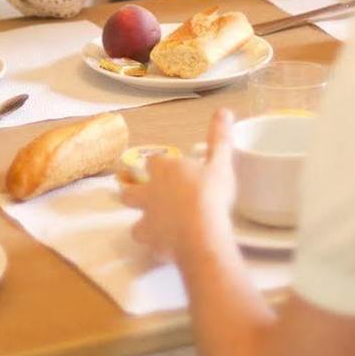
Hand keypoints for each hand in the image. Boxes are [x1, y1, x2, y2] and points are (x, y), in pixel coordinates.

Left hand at [132, 109, 235, 261]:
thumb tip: (224, 111)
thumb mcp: (221, 163)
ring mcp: (147, 216)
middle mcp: (150, 191)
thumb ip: (220, 138)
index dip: (161, 165)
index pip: (154, 161)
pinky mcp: (151, 240)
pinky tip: (166, 244)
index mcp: (165, 169)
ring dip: (141, 216)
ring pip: (134, 217)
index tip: (172, 169)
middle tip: (151, 193)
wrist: (202, 234)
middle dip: (135, 189)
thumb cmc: (210, 196)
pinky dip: (154, 241)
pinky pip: (146, 240)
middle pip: (130, 187)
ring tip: (155, 222)